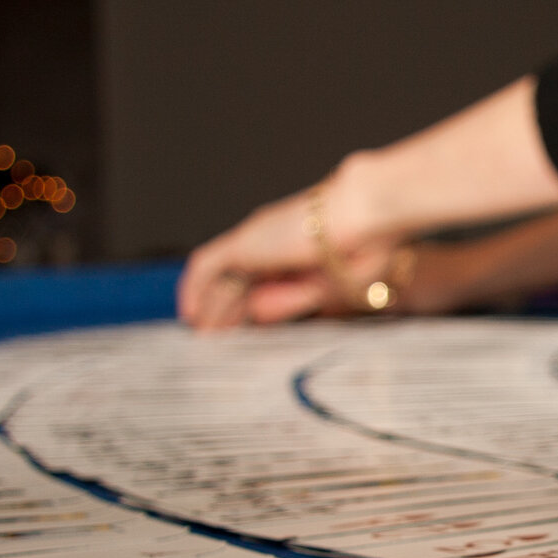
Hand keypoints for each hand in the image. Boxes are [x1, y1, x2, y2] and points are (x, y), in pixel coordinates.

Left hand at [176, 172, 396, 328]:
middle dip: (224, 312)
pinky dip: (194, 288)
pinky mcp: (245, 241)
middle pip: (237, 281)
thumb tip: (257, 313)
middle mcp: (273, 241)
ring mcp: (257, 239)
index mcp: (297, 248)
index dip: (248, 308)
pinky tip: (191, 315)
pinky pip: (206, 266)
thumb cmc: (366, 246)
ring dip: (210, 307)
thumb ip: (291, 299)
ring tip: (201, 336)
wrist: (367, 215)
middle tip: (215, 341)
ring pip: (221, 278)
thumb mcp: (329, 286)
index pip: (262, 282)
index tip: (241, 332)